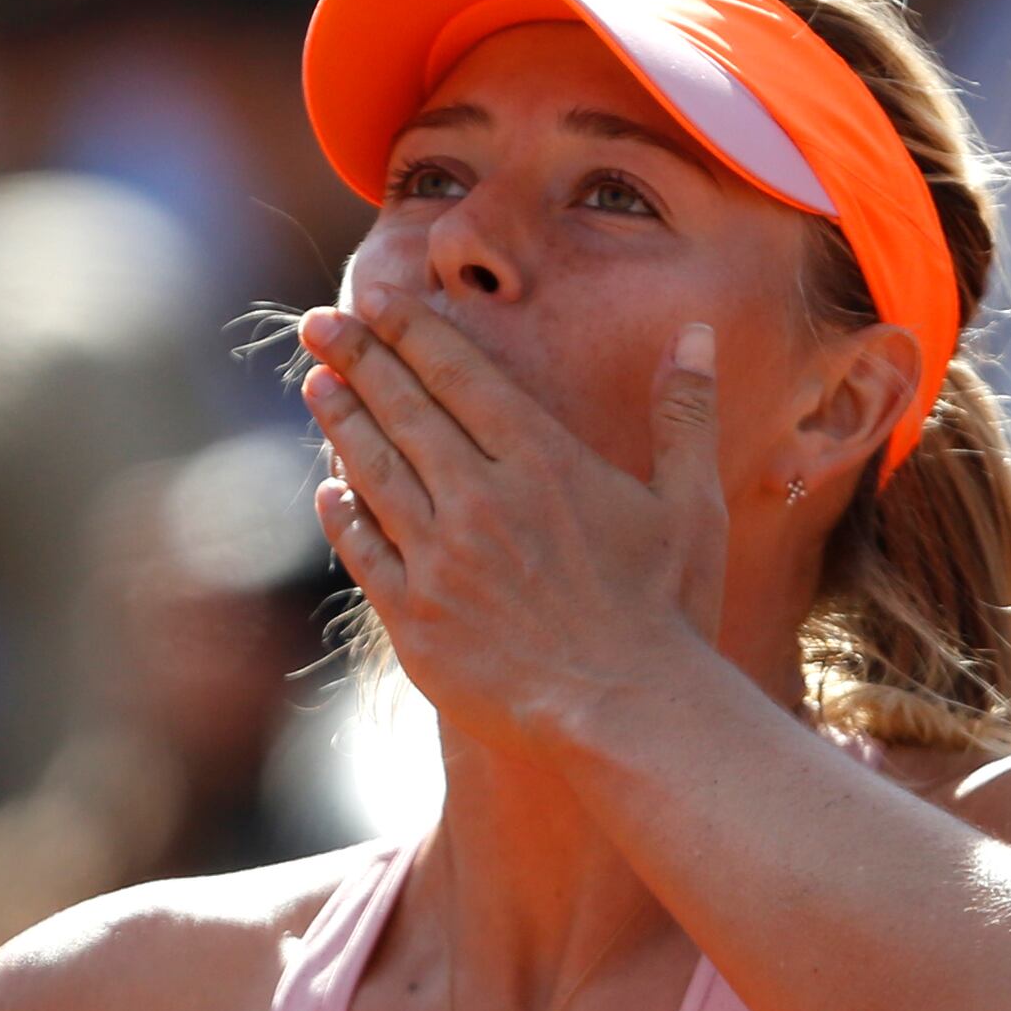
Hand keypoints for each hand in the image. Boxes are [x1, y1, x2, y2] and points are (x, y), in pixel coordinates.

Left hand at [297, 287, 725, 754]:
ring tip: (315, 383)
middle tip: (317, 323)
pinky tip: (328, 489)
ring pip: (373, 471)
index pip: (459, 373)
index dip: (412, 330)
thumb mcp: (691, 503)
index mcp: (541, 461)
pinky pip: (365, 552)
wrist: (629, 713)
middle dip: (356, 358)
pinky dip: (342, 514)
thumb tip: (695, 332)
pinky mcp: (417, 618)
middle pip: (403, 410)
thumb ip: (684, 412)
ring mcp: (440, 559)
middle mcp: (480, 498)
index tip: (376, 297)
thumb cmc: (669, 611)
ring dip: (340, 421)